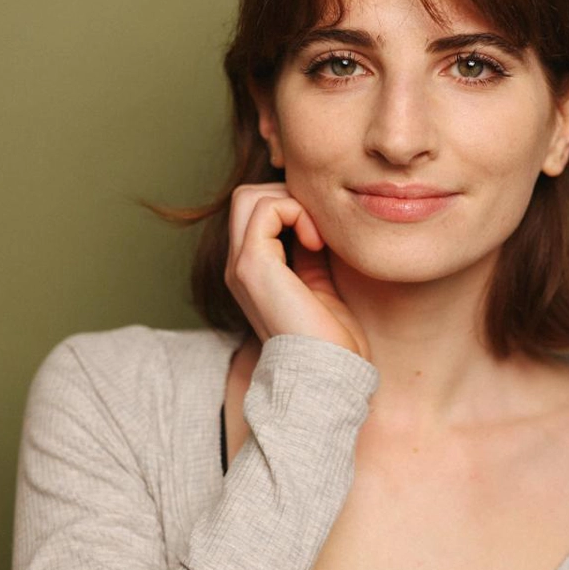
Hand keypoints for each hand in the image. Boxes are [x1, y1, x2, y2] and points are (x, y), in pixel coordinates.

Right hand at [225, 183, 369, 360]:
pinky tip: (316, 242)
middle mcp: (238, 265)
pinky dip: (296, 212)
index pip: (255, 211)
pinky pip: (266, 209)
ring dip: (291, 202)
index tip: (323, 234)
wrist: (328, 373)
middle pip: (246, 197)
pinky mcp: (252, 266)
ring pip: (249, 196)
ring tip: (317, 235)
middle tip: (318, 227)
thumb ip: (310, 251)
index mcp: (251, 270)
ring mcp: (240, 265)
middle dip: (288, 197)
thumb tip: (318, 221)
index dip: (290, 207)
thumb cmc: (330, 337)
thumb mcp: (319, 282)